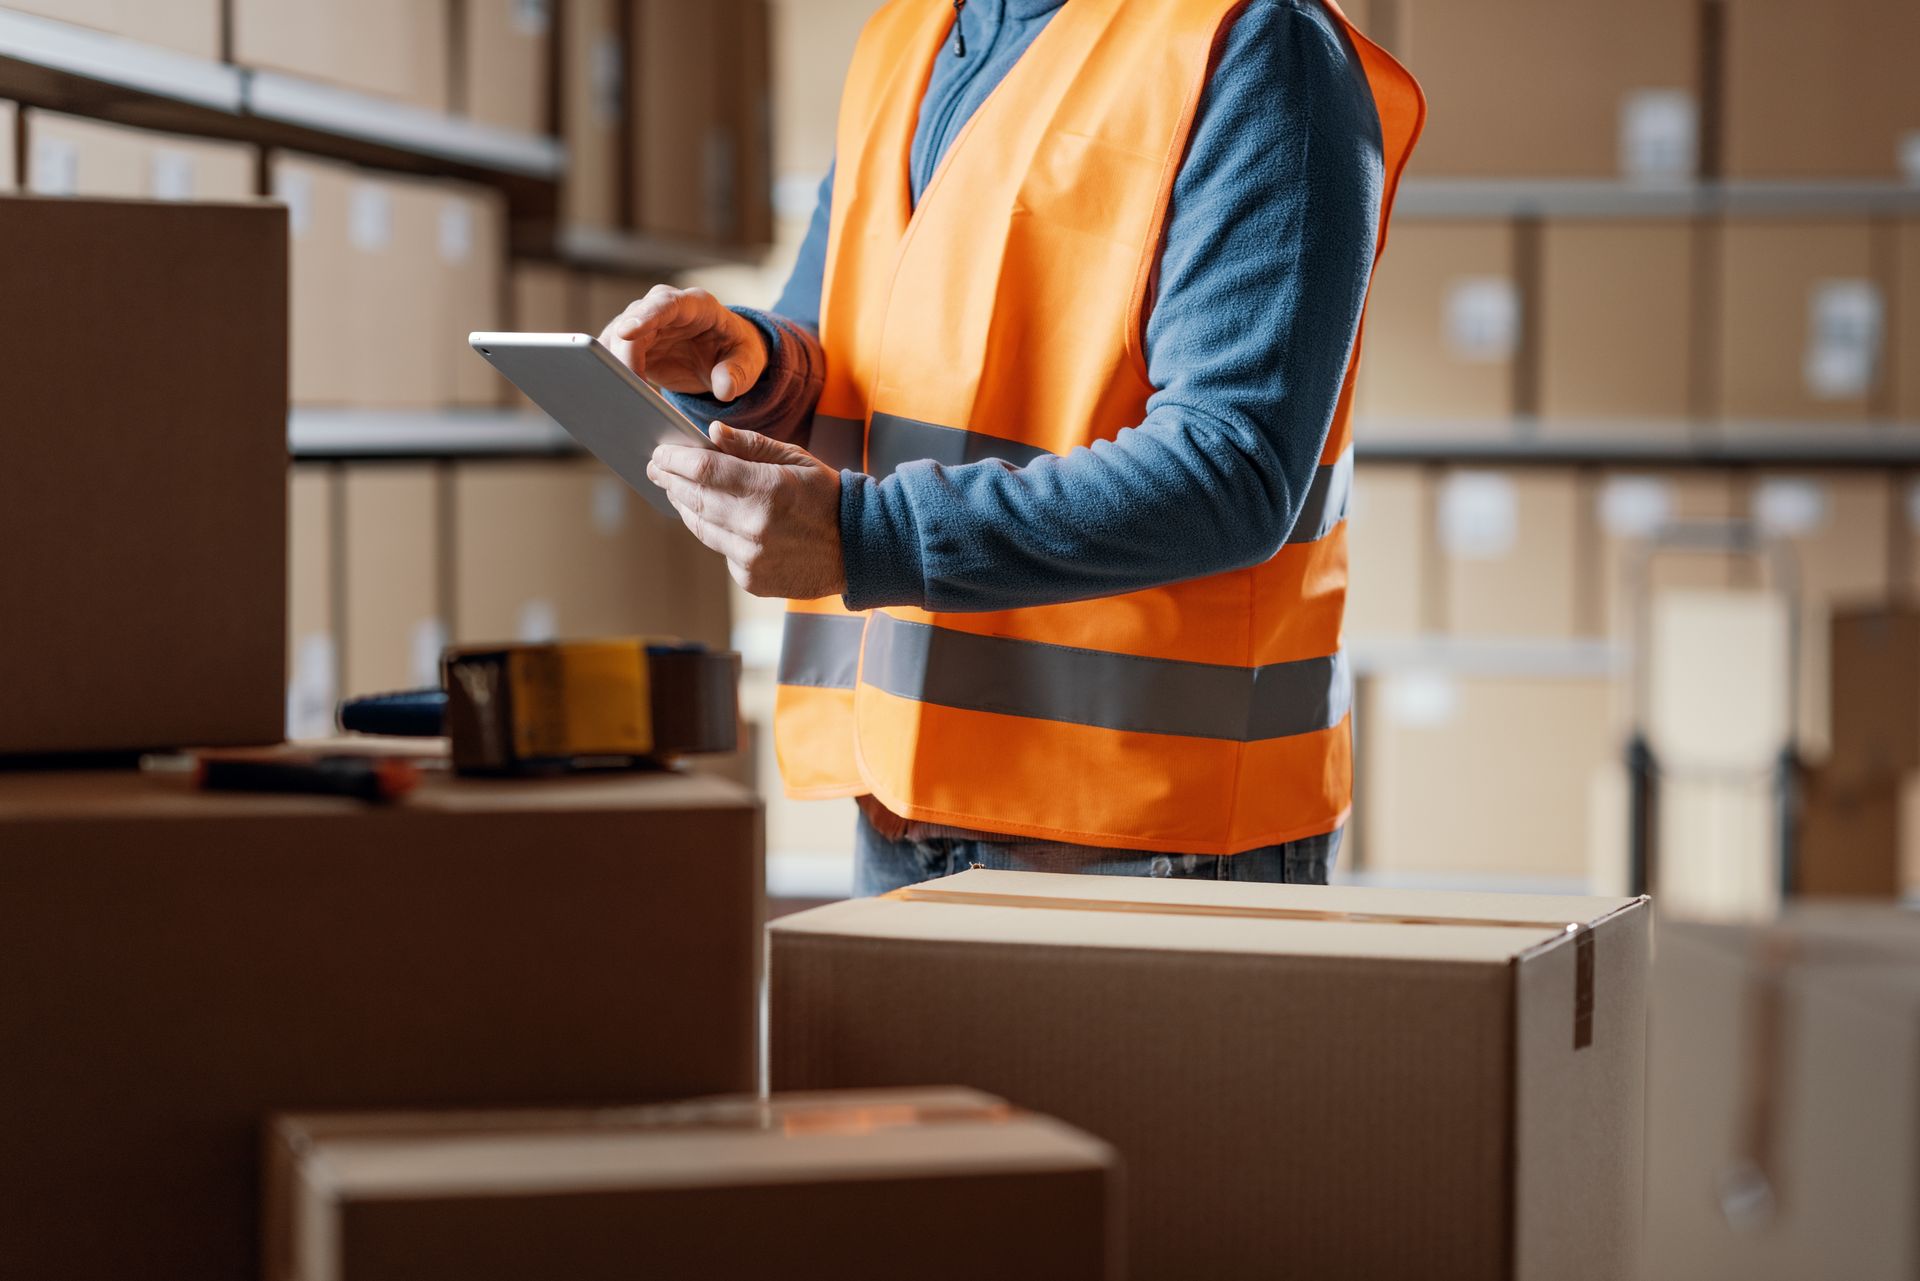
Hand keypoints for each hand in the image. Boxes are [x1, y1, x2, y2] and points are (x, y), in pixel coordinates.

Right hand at [600, 285, 767, 401]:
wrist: (724, 358)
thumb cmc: (736, 352)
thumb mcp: (748, 362)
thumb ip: (737, 373)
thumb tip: (724, 389)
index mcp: (695, 306)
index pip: (665, 305)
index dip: (645, 316)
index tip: (626, 332)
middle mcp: (664, 309)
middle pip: (631, 324)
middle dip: (623, 353)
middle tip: (623, 384)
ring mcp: (645, 326)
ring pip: (616, 340)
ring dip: (612, 365)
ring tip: (617, 394)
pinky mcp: (634, 346)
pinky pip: (614, 357)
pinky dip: (611, 374)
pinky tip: (615, 394)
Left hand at [648, 424, 846, 599]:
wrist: (860, 549)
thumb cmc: (827, 497)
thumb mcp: (797, 459)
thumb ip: (751, 446)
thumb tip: (712, 433)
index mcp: (768, 489)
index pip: (704, 470)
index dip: (675, 460)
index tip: (660, 454)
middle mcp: (755, 526)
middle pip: (694, 499)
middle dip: (671, 481)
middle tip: (658, 469)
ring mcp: (751, 556)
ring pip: (701, 527)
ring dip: (685, 506)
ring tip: (678, 490)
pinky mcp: (751, 578)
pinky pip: (720, 550)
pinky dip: (715, 532)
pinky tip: (717, 518)